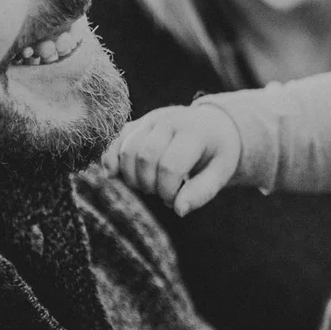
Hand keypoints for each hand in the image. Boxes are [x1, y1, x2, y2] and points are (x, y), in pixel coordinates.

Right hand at [102, 104, 241, 215]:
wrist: (213, 125)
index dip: (168, 191)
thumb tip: (179, 210)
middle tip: (161, 193)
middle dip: (149, 185)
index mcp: (194, 132)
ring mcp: (150, 119)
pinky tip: (114, 175)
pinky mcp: (137, 123)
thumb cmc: (216, 153)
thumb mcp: (220, 172)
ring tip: (148, 184)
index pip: (170, 166)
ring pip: (126, 150)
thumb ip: (202, 192)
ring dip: (131, 177)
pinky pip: (115, 141)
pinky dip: (110, 160)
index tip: (176, 199)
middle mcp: (169, 120)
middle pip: (144, 158)